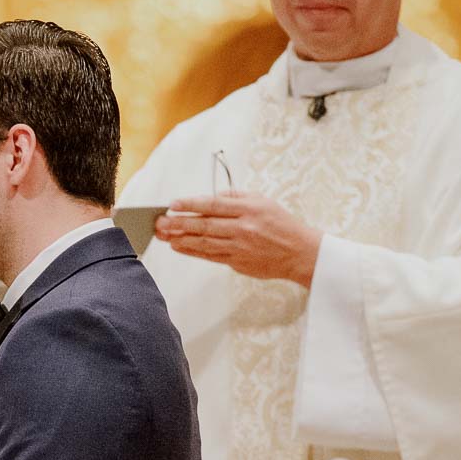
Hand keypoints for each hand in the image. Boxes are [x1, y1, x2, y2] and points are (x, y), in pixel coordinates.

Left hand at [155, 192, 322, 286]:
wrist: (300, 253)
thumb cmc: (281, 224)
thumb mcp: (263, 201)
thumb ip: (236, 197)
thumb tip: (212, 197)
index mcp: (249, 210)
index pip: (213, 205)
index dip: (191, 205)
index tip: (173, 204)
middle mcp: (243, 228)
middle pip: (205, 225)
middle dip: (179, 223)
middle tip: (159, 222)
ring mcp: (239, 247)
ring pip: (204, 242)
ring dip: (181, 239)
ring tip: (163, 235)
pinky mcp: (237, 262)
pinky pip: (210, 256)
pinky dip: (192, 251)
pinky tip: (179, 246)